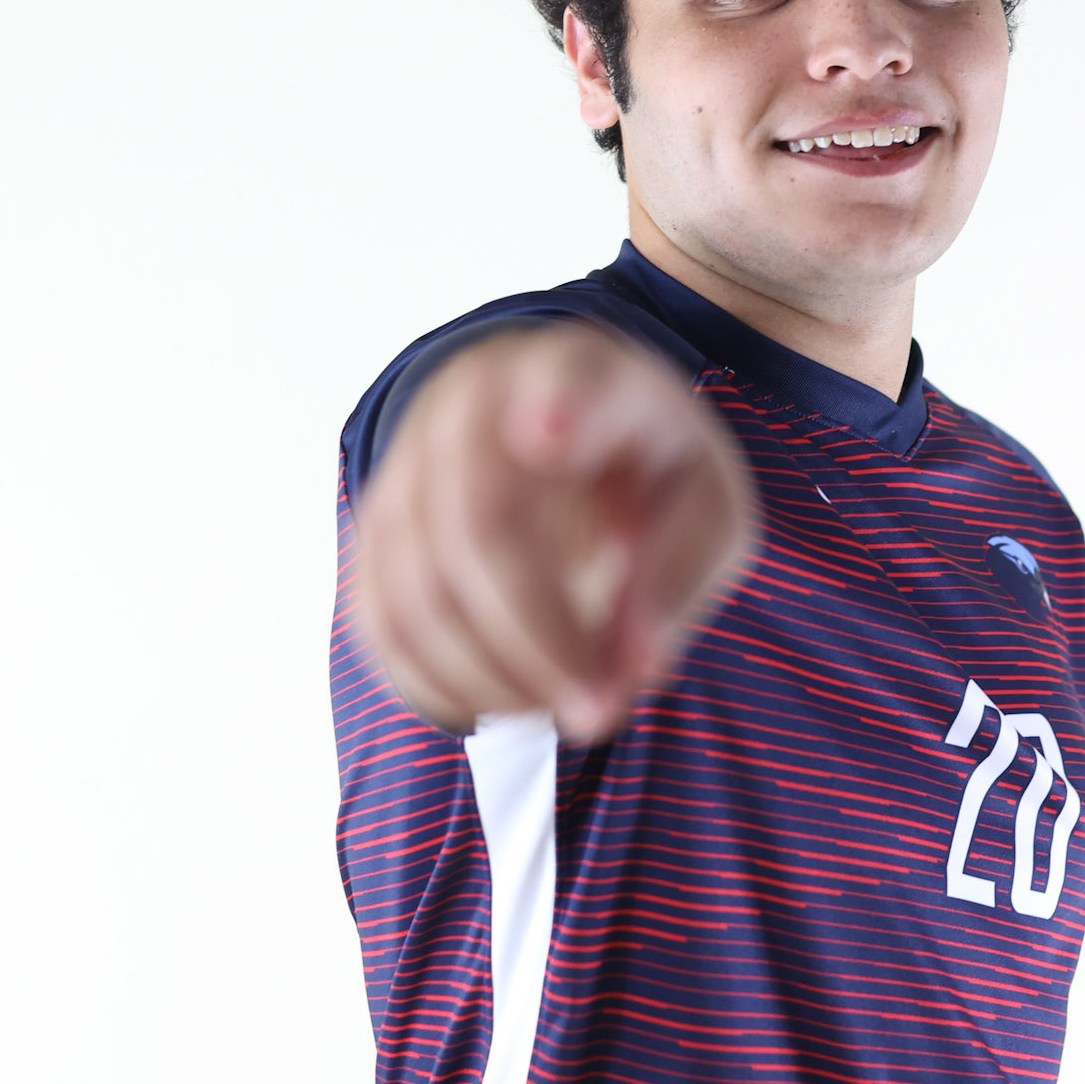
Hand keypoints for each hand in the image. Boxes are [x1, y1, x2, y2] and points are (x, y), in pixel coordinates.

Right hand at [353, 324, 753, 738]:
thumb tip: (631, 670)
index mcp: (583, 371)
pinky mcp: (377, 523)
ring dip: (489, 677)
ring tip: (563, 709)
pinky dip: (437, 682)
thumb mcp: (708, 505)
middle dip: (537, 640)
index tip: (551, 436)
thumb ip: (680, 572)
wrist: (569, 426)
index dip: (555, 406)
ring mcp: (411, 457)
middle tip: (599, 712)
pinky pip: (380, 620)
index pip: (564, 377)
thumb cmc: (648, 467)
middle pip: (477, 524)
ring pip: (415, 587)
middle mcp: (477, 399)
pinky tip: (503, 704)